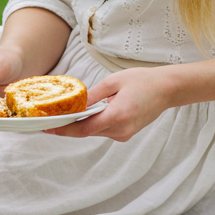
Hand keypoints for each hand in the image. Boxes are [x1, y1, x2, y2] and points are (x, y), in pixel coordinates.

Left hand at [45, 67, 174, 141]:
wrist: (167, 89)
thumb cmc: (143, 81)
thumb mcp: (113, 81)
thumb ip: (93, 95)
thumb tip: (74, 104)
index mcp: (118, 114)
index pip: (84, 129)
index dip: (64, 130)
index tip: (47, 128)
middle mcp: (121, 129)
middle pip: (87, 132)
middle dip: (68, 127)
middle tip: (49, 119)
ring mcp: (124, 134)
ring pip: (94, 132)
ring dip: (80, 125)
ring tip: (64, 115)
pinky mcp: (126, 134)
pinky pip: (103, 130)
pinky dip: (93, 124)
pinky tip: (85, 114)